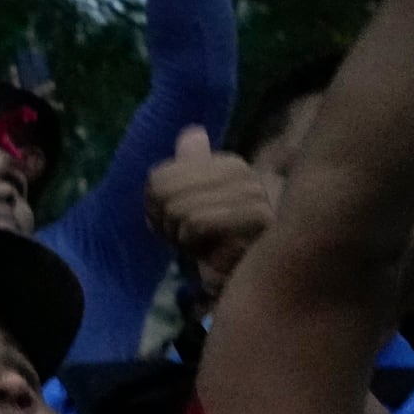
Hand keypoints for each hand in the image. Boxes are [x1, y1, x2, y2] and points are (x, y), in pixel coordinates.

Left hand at [142, 127, 275, 299]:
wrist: (247, 281)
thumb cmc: (217, 245)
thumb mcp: (191, 206)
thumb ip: (186, 172)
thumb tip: (193, 132)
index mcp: (228, 165)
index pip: (158, 177)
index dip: (154, 207)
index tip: (174, 225)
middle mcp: (245, 173)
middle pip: (164, 191)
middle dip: (166, 224)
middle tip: (186, 239)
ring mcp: (256, 195)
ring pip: (179, 209)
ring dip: (180, 238)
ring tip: (201, 247)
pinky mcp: (259, 220)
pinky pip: (196, 222)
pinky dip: (192, 244)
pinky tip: (210, 252)